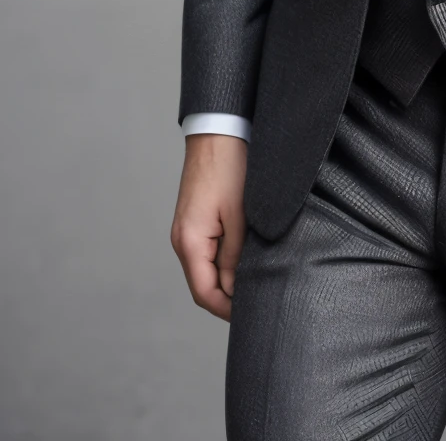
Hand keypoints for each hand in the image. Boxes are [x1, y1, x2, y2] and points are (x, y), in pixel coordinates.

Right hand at [170, 134, 247, 320]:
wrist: (218, 132)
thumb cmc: (230, 168)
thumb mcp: (240, 216)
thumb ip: (236, 256)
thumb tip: (235, 290)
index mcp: (190, 242)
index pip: (205, 293)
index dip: (227, 309)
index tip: (251, 316)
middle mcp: (183, 240)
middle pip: (203, 285)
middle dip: (228, 298)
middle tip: (258, 303)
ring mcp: (187, 231)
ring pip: (205, 270)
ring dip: (227, 280)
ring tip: (256, 284)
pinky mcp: (195, 221)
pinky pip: (207, 253)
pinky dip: (223, 263)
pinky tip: (244, 261)